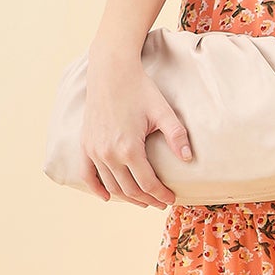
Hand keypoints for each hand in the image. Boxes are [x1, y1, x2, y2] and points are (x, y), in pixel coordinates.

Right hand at [75, 46, 191, 207]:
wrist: (111, 72)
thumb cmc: (139, 89)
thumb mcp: (162, 111)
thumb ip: (176, 135)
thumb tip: (188, 158)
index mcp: (129, 148)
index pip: (147, 184)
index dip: (161, 194)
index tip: (171, 199)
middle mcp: (108, 154)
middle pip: (130, 189)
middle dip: (147, 199)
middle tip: (160, 203)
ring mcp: (94, 150)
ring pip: (111, 186)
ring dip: (127, 197)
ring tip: (142, 200)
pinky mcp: (86, 145)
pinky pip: (87, 175)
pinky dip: (97, 189)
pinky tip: (108, 197)